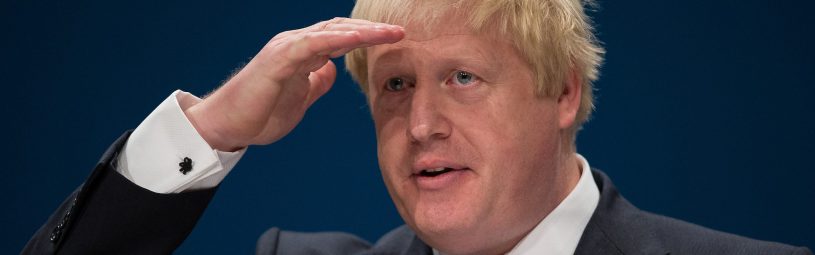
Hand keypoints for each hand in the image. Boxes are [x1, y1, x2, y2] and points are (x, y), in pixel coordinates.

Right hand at [184, 18, 403, 150]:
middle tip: (401, 31)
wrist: (226, 126)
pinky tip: (357, 39)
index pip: (341, 37)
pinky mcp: (278, 60)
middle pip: (340, 29)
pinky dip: (335, 39)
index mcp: (302, 53)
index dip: (368, 36)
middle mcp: (295, 44)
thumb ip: (316, 82)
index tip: (395, 39)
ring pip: (330, 31)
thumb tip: (332, 70)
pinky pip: (311, 44)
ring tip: (389, 33)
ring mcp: (286, 49)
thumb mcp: (299, 98)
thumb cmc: (259, 113)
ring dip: (362, 31)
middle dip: (372, 30)